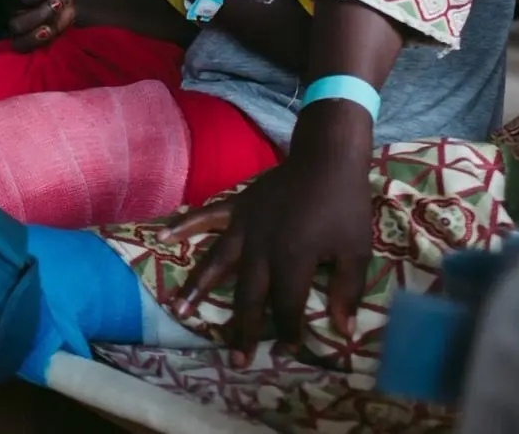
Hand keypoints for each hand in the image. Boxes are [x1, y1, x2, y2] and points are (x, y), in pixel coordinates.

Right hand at [167, 126, 373, 358]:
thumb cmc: (344, 207)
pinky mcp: (237, 207)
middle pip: (248, 295)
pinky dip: (183, 226)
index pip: (287, 306)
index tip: (287, 352)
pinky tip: (162, 238)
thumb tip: (342, 330)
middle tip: (236, 359)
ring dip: (197, 288)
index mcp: (292, 260)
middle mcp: (261, 248)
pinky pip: (205, 217)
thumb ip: (347, 291)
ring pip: (216, 263)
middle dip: (242, 329)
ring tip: (178, 309)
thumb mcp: (356, 251)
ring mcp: (244, 227)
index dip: (288, 331)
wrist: (327, 159)